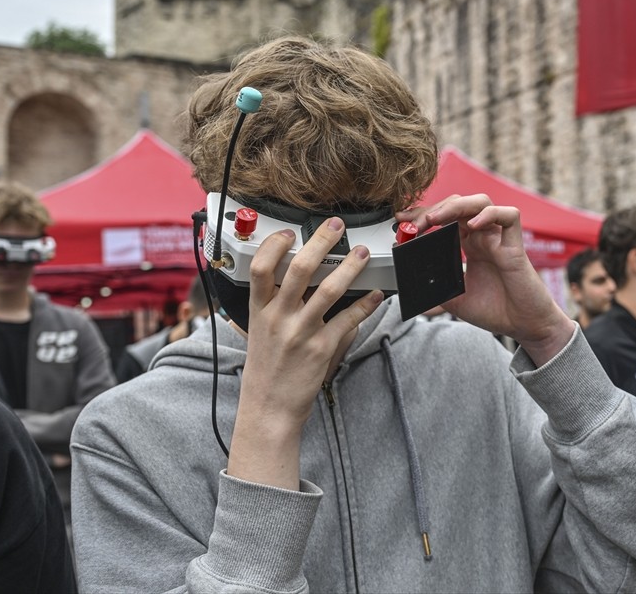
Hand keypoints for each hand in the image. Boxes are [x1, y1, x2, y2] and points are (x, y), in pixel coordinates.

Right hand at [240, 219, 384, 429]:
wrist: (269, 408)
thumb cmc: (266, 368)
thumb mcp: (259, 331)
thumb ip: (274, 305)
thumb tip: (299, 279)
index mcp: (259, 311)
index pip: (259, 269)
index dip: (274, 246)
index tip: (289, 233)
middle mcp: (278, 318)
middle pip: (299, 269)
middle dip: (320, 242)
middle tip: (335, 226)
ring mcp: (301, 333)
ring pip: (329, 290)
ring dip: (350, 267)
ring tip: (361, 253)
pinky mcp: (322, 348)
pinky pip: (349, 319)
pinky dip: (366, 304)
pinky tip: (377, 295)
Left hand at [398, 194, 573, 365]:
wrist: (524, 326)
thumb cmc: (497, 310)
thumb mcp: (455, 300)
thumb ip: (435, 289)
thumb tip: (409, 285)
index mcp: (468, 245)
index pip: (445, 217)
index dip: (423, 214)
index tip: (402, 222)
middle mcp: (483, 236)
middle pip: (459, 204)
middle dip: (434, 208)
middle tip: (414, 224)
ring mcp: (499, 238)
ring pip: (481, 202)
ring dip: (456, 206)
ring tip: (437, 219)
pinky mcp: (516, 245)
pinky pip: (509, 215)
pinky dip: (490, 215)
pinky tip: (474, 226)